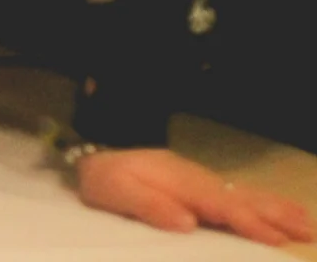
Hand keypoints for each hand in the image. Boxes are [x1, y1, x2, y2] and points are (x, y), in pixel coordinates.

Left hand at [75, 148, 313, 245]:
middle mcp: (199, 181)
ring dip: (278, 210)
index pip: (220, 206)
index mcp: (180, 184)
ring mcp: (203, 183)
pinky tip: (282, 214)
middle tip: (310, 232)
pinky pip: (239, 197)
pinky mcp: (203, 189)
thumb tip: (187, 223)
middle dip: (277, 217)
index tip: (274, 240)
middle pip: (243, 199)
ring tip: (308, 225)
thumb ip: (147, 205)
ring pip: (247, 197)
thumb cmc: (106, 178)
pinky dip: (264, 205)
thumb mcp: (115, 191)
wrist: (98, 153)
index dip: (248, 223)